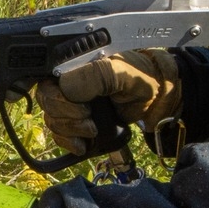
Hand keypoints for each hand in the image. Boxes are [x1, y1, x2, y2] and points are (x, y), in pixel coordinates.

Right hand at [32, 48, 180, 154]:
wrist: (162, 98)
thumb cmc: (144, 76)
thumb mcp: (120, 70)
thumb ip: (93, 75)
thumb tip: (65, 87)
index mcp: (74, 64)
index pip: (47, 82)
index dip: (58, 99)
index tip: (82, 109)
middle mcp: (70, 82)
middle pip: (46, 103)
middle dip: (66, 118)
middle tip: (89, 121)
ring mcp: (74, 102)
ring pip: (52, 120)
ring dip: (70, 131)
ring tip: (93, 130)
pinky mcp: (80, 120)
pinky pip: (60, 134)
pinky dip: (68, 142)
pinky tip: (83, 144)